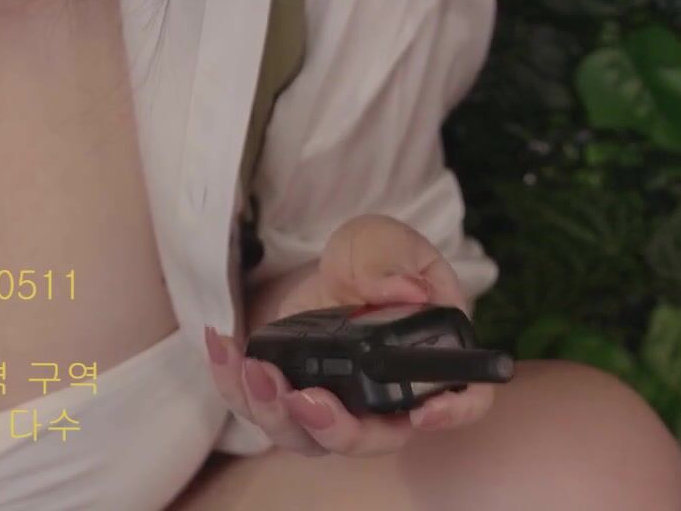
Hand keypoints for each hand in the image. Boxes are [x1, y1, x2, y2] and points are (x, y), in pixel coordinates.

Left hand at [202, 213, 495, 456]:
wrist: (335, 267)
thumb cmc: (377, 260)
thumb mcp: (388, 242)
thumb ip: (395, 261)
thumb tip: (405, 292)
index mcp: (429, 362)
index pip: (460, 403)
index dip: (449, 415)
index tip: (422, 412)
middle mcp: (386, 399)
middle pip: (368, 438)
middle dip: (333, 427)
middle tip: (302, 397)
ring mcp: (335, 403)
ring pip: (308, 436)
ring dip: (276, 413)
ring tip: (252, 370)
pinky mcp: (289, 391)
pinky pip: (260, 405)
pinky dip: (234, 385)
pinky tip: (221, 346)